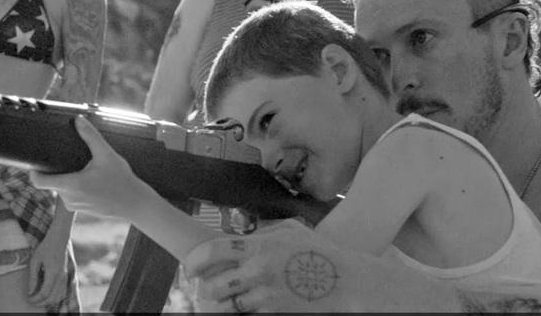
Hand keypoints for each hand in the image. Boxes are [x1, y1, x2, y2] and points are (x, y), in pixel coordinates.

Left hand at [27, 229, 69, 307]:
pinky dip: (56, 297)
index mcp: (52, 273)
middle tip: (32, 300)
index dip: (35, 299)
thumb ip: (32, 278)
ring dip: (49, 302)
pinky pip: (63, 292)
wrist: (59, 238)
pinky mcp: (66, 276)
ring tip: (39, 299)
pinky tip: (48, 295)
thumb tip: (30, 292)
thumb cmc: (45, 248)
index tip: (28, 298)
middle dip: (41, 303)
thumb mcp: (35, 261)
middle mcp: (61, 277)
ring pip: (59, 297)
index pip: (44, 293)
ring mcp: (65, 277)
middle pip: (52, 298)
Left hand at [30, 115, 150, 218]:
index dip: (34, 171)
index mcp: (71, 185)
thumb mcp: (106, 154)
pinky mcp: (81, 210)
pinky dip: (75, 188)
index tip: (37, 161)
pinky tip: (90, 181)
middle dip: (58, 171)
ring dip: (68, 179)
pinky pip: (71, 196)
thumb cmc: (121, 180)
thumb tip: (78, 120)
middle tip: (69, 159)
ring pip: (61, 189)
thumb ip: (91, 136)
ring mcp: (74, 206)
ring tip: (83, 170)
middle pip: (52, 182)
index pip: (38, 182)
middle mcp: (69, 198)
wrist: (135, 204)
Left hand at [185, 220, 324, 312]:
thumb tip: (240, 238)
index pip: (212, 251)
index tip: (191, 269)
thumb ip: (262, 234)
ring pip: (229, 307)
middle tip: (210, 290)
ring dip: (228, 306)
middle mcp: (259, 271)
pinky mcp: (276, 314)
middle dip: (209, 290)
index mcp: (259, 247)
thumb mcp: (291, 232)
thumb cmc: (320, 253)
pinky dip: (248, 314)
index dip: (194, 261)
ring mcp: (267, 296)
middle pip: (213, 286)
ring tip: (231, 301)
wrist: (349, 282)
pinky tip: (256, 307)